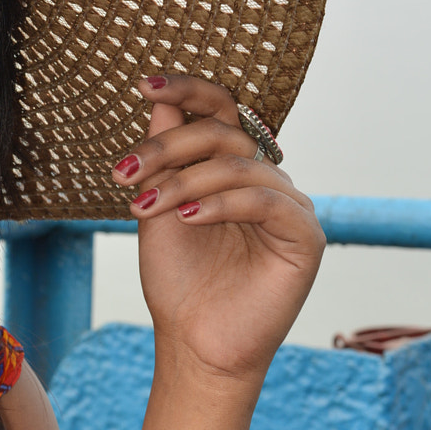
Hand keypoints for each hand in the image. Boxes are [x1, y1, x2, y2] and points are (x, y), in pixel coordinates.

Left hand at [111, 74, 324, 383]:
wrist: (194, 345)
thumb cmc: (178, 283)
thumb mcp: (158, 212)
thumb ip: (163, 159)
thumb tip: (161, 101)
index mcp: (232, 171)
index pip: (220, 113)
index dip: (188, 92)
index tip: (145, 84)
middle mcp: (265, 180)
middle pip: (222, 135)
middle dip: (167, 149)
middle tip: (125, 174)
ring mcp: (289, 206)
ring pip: (238, 166)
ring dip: (183, 182)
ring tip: (145, 209)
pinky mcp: (305, 236)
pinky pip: (264, 201)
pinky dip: (220, 204)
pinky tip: (186, 217)